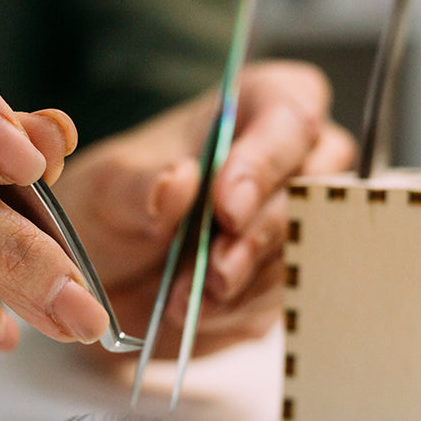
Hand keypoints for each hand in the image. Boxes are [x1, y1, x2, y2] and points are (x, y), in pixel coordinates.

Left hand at [55, 60, 354, 358]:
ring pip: (301, 249)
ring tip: (185, 298)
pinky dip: (239, 309)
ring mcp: (295, 222)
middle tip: (215, 269)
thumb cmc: (116, 207)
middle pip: (313, 189)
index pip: (291, 117)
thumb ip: (140, 185)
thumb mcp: (107, 190)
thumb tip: (179, 180)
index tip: (226, 206)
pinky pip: (283, 295)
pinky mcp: (285, 278)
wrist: (107, 275)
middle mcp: (291, 162)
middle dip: (261, 234)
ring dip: (246, 280)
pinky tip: (196, 312)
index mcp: (255, 109)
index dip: (266, 162)